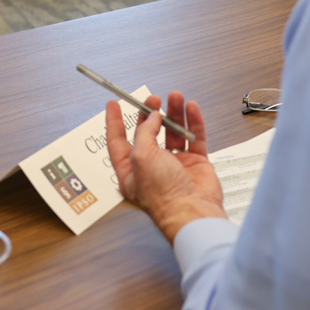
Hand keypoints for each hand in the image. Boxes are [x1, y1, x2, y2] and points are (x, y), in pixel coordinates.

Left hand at [105, 92, 227, 242]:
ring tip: (176, 96)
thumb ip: (144, 133)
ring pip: (173, 132)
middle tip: (154, 99)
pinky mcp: (195, 164)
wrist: (193, 212)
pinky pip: (194, 137)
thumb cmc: (164, 196)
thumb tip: (152, 117)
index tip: (113, 104)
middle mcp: (152, 167)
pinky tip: (191, 108)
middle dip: (150, 114)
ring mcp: (175, 165)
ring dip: (174, 113)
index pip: (118, 142)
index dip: (114, 122)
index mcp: (131, 171)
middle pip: (148, 133)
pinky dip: (193, 122)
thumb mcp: (142, 157)